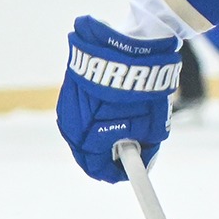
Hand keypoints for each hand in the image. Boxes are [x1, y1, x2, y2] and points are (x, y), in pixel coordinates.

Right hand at [54, 16, 180, 182]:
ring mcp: (66, 106)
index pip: (98, 169)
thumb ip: (145, 150)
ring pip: (83, 132)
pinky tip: (112, 105)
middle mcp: (70, 126)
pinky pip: (81, 112)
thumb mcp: (152, 127)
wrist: (127, 45)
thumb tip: (144, 163)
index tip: (134, 172)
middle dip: (109, 153)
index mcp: (87, 141)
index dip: (118, 173)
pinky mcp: (68, 88)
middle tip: (132, 149)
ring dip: (102, 133)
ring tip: (126, 122)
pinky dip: (95, 115)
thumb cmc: (142, 89)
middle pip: (88, 152)